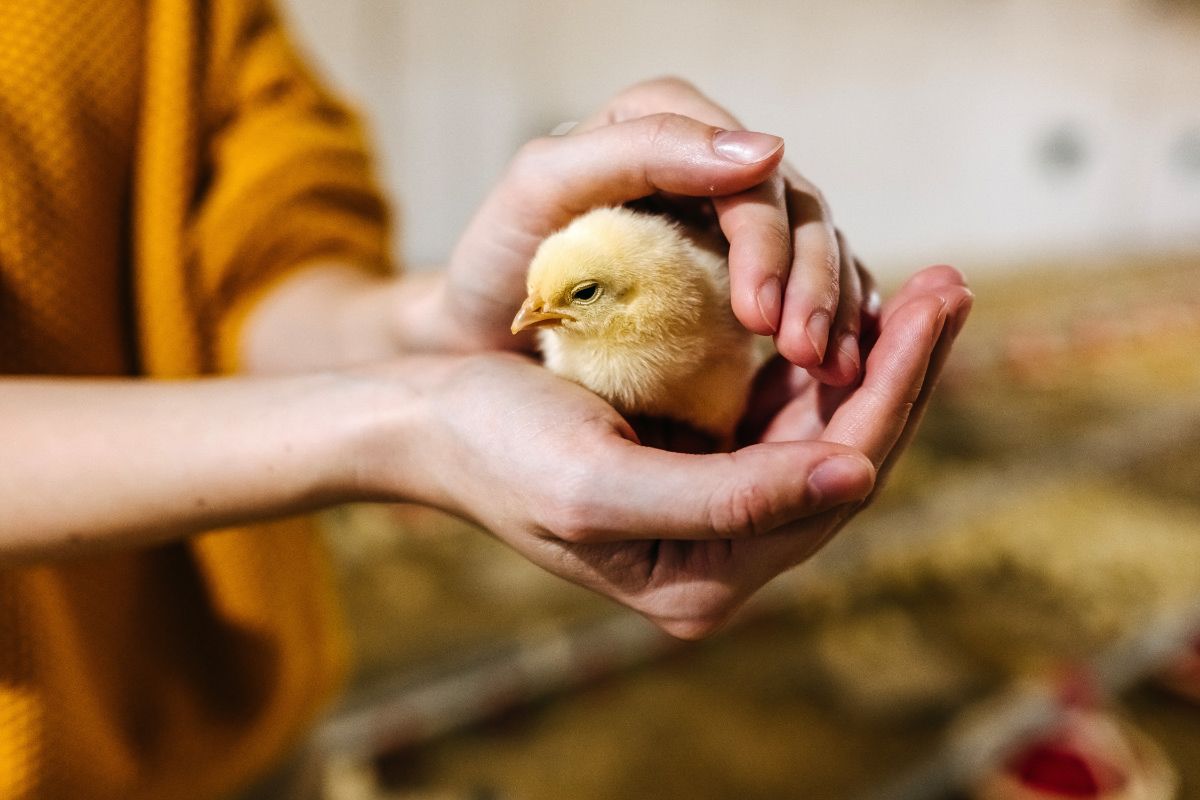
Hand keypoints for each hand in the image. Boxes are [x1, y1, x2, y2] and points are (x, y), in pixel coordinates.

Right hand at [359, 266, 970, 637]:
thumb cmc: (495, 449)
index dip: (891, 395)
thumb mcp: (601, 481)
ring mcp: (714, 511)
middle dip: (901, 371)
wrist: (425, 421)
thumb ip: (732, 496)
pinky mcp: (700, 462)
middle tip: (953, 285)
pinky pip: (786, 415)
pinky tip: (857, 314)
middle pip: (843, 457)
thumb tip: (857, 473)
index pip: (830, 483)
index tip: (932, 308)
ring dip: (876, 360)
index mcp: (701, 579)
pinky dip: (826, 362)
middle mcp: (720, 555)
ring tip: (929, 289)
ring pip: (824, 431)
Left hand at [442, 77, 869, 384]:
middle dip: (811, 283)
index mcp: (663, 125)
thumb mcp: (545, 188)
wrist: (483, 332)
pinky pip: (811, 284)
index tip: (762, 319)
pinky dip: (835, 318)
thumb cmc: (500, 260)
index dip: (767, 243)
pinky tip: (842, 357)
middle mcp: (708, 163)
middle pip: (797, 210)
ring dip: (834, 308)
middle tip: (807, 354)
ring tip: (835, 371)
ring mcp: (730, 218)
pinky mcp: (743, 270)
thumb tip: (766, 150)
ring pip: (818, 247)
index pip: (746, 176)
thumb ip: (642, 151)